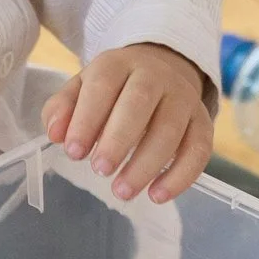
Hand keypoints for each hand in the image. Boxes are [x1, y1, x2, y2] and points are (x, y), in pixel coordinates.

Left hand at [41, 41, 214, 202]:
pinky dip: (181, 175)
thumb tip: (55, 134)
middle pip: (140, 102)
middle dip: (119, 139)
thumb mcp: (82, 88)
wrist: (162, 69)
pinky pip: (199, 149)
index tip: (73, 152)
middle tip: (100, 170)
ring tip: (123, 191)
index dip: (87, 118)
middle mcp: (155, 76)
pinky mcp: (203, 121)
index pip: (103, 85)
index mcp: (118, 63)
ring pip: (171, 129)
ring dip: (147, 163)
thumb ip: (62, 109)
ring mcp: (183, 98)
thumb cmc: (114, 88)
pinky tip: (157, 195)